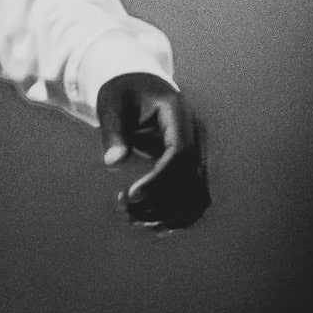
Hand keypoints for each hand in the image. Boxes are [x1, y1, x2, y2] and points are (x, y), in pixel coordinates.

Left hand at [97, 71, 209, 230]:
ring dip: (169, 214)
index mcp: (179, 114)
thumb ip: (113, 131)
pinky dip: (178, 217)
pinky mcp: (194, 167)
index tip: (131, 195)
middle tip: (123, 210)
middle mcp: (197, 135)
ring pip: (198, 195)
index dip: (158, 180)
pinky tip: (153, 227)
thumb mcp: (112, 104)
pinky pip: (196, 198)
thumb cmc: (123, 92)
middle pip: (191, 179)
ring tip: (133, 220)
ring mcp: (200, 152)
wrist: (140, 85)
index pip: (180, 153)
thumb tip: (113, 163)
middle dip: (159, 201)